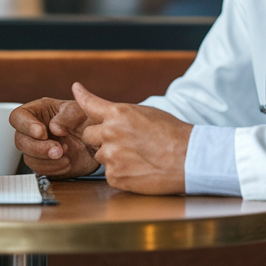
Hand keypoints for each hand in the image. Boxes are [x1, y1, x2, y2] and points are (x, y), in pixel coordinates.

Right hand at [10, 97, 99, 178]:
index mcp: (38, 111)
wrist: (98, 142)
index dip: (26, 126)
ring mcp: (37, 147)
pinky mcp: (43, 163)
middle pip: (20, 140)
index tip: (42, 132)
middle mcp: (33, 129)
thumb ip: (68, 115)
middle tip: (58, 150)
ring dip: (47, 160)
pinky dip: (53, 168)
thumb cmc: (87, 120)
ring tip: (66, 155)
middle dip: (39, 148)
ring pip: (28, 157)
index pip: (18, 117)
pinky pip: (39, 169)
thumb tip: (54, 128)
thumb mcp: (81, 111)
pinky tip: (67, 162)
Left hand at [75, 83, 192, 194]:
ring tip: (137, 157)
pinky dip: (121, 173)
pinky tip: (139, 170)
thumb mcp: (147, 113)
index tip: (76, 89)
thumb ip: (123, 115)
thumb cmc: (173, 135)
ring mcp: (111, 156)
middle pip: (89, 135)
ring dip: (112, 157)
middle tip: (123, 143)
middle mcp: (110, 133)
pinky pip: (110, 174)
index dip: (82, 96)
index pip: (91, 104)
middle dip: (100, 139)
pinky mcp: (115, 177)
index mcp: (119, 113)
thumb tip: (110, 115)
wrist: (189, 159)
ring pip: (100, 156)